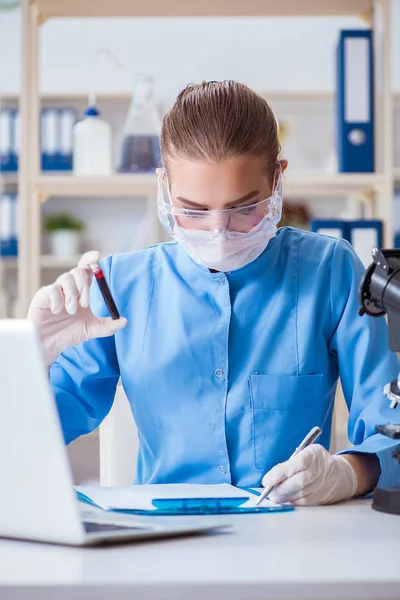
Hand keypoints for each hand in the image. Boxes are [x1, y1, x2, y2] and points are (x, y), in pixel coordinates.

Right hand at [27, 250, 126, 365]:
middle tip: (84, 304)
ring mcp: (56, 290)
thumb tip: (124, 321)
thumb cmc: (69, 333)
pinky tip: (57, 311)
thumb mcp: (92, 330)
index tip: (97, 259)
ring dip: (72, 295)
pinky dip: (58, 300)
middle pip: (78, 271)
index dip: (92, 260)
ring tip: (71, 311)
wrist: (50, 345)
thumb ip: (108, 326)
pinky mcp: (43, 296)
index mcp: (82, 290)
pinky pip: (52, 289)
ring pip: (66, 278)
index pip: (88, 269)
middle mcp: (69, 287)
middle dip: (84, 286)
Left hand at [261, 444, 357, 504]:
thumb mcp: (306, 452)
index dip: (278, 474)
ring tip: (274, 496)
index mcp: (313, 455)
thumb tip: (273, 475)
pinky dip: (291, 501)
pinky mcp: (321, 498)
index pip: (294, 465)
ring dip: (283, 496)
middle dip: (279, 488)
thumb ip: (291, 462)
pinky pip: (303, 502)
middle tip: (267, 491)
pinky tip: (284, 499)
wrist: (341, 475)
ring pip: (299, 494)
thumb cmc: (317, 461)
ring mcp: (321, 486)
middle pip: (296, 482)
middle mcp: (318, 471)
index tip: (266, 480)